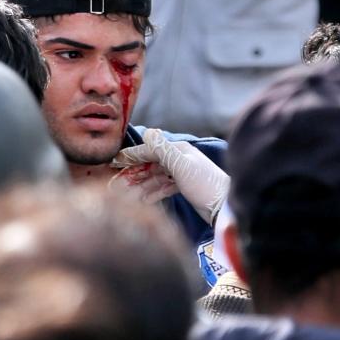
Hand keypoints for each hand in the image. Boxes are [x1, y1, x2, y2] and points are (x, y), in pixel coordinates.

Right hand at [111, 128, 229, 223]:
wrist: (225, 208)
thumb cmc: (204, 185)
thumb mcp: (181, 166)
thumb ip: (162, 150)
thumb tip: (148, 131)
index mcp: (178, 150)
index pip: (149, 150)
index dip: (131, 156)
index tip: (113, 161)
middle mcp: (179, 159)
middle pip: (150, 164)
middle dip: (133, 173)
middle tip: (116, 183)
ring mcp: (182, 174)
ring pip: (155, 177)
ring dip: (140, 185)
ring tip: (125, 195)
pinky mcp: (184, 188)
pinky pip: (163, 187)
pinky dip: (152, 192)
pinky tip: (142, 200)